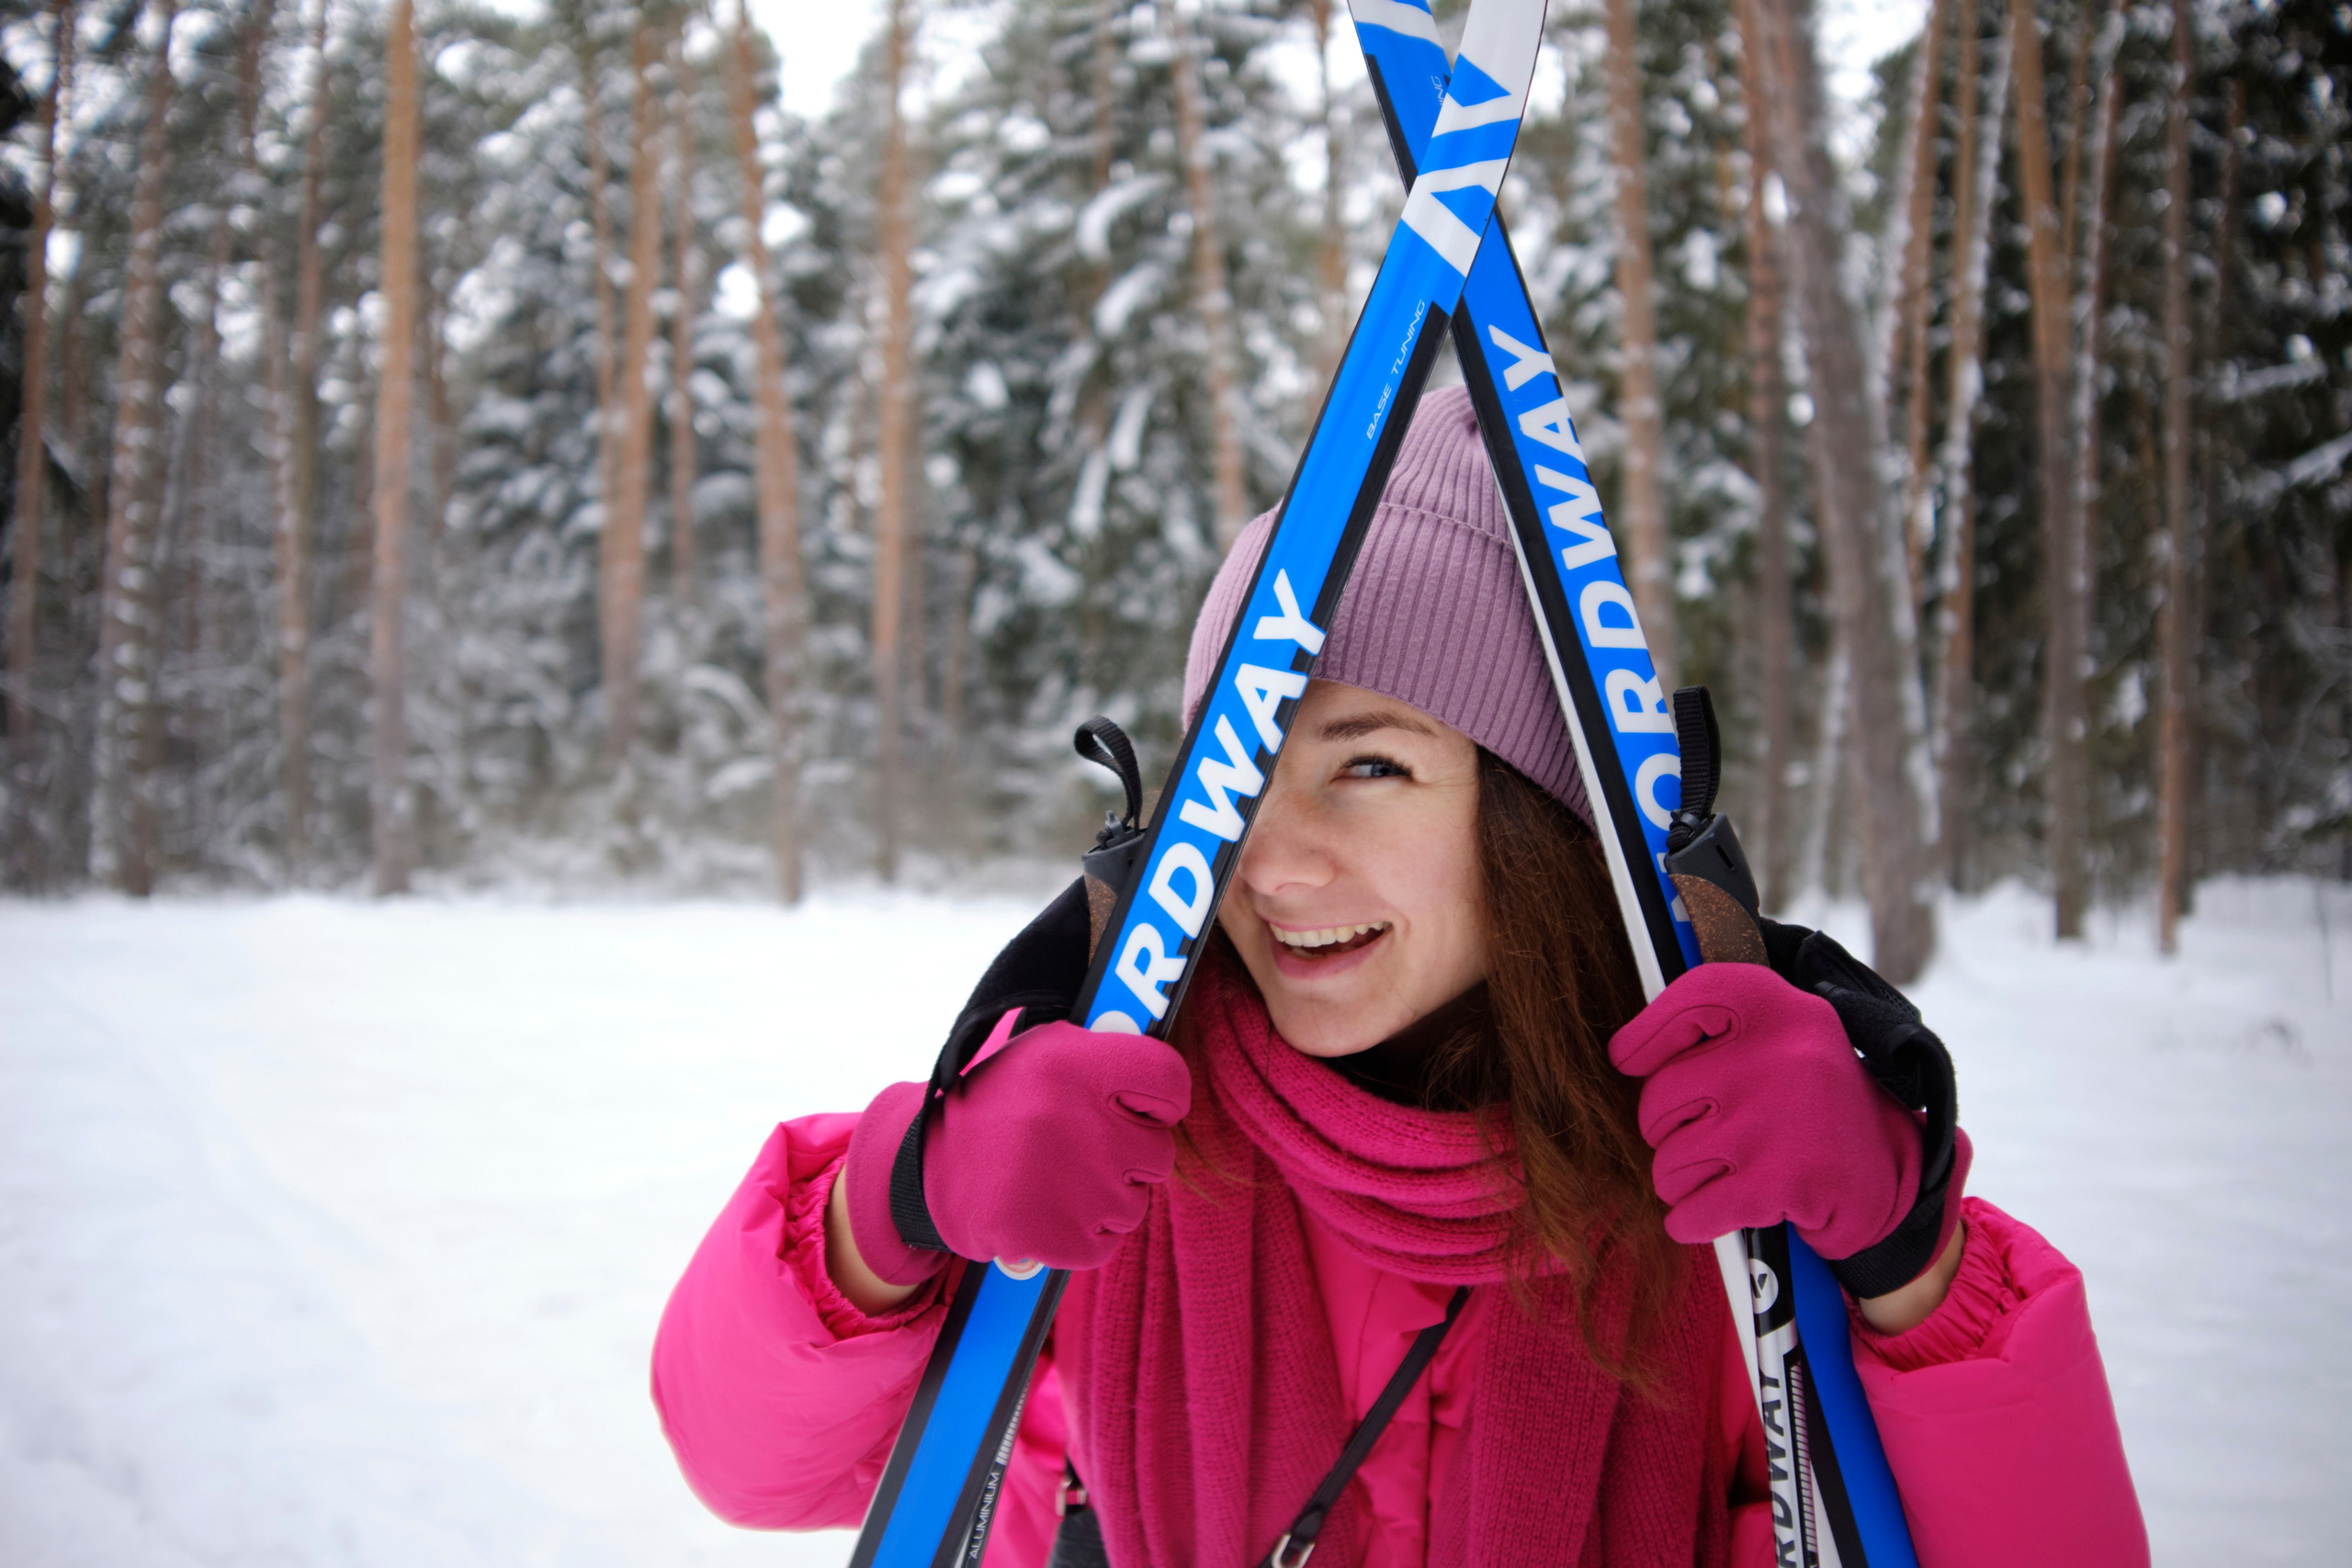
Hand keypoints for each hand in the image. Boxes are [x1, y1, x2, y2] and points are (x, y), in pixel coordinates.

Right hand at [844, 1017, 1190, 1280]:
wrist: (929, 1170)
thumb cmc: (1002, 1105)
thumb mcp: (1044, 1051)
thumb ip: (1104, 1051)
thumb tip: (1163, 1061)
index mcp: (1073, 1064)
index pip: (1171, 1080)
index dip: (1164, 1098)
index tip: (1145, 1106)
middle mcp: (1077, 1122)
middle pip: (1160, 1152)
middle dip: (1130, 1153)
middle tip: (1087, 1145)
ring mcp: (1070, 1186)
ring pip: (1135, 1203)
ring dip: (1108, 1197)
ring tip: (1059, 1177)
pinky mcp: (1054, 1237)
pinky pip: (1106, 1242)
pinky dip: (1084, 1235)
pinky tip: (1050, 1209)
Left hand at [1608, 963, 1925, 1265]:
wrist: (1890, 1179)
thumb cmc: (1807, 1106)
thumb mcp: (1781, 1041)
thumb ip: (1718, 1029)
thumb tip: (1622, 1049)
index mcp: (1779, 1007)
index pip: (1691, 997)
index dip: (1648, 1033)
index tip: (1630, 1059)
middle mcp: (1781, 1053)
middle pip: (1661, 1098)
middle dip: (1668, 1130)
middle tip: (1708, 1136)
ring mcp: (1780, 1119)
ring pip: (1670, 1161)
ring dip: (1683, 1180)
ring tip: (1725, 1172)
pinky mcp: (1785, 1181)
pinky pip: (1694, 1210)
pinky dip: (1692, 1221)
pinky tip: (1712, 1213)